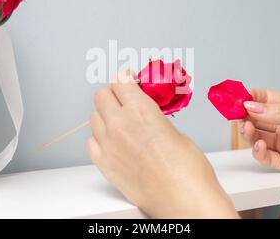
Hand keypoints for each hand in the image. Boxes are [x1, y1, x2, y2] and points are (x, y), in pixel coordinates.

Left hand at [87, 71, 238, 218]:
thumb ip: (152, 116)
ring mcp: (109, 146)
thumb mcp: (174, 130)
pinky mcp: (104, 165)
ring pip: (93, 118)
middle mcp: (119, 125)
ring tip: (120, 124)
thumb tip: (143, 111)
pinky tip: (113, 143)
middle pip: (101, 96)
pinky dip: (99, 139)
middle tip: (124, 101)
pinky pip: (91, 142)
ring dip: (105, 116)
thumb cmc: (188, 169)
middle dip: (113, 95)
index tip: (128, 81)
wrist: (185, 201)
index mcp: (141, 111)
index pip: (120, 81)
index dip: (126, 80)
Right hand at [243, 89, 279, 194]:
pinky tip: (258, 145)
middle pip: (257, 118)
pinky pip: (266, 156)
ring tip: (246, 128)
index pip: (265, 99)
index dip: (249, 97)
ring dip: (248, 132)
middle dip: (244, 114)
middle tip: (233, 113)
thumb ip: (278, 113)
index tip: (236, 96)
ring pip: (258, 136)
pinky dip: (258, 151)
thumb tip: (252, 106)